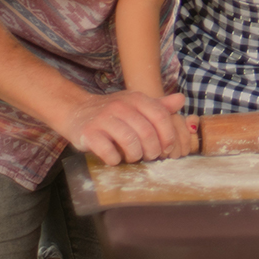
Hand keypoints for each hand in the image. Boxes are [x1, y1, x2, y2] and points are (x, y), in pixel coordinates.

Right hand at [61, 90, 189, 163]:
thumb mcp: (136, 105)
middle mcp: (120, 106)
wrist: (76, 111)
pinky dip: (115, 159)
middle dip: (152, 150)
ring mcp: (103, 119)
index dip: (168, 135)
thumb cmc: (113, 112)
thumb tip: (181, 100)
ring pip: (130, 142)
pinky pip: (108, 152)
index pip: (160, 116)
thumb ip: (159, 105)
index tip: (167, 148)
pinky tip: (115, 158)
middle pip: (147, 132)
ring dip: (135, 156)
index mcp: (136, 99)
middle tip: (150, 156)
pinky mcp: (89, 133)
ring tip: (133, 157)